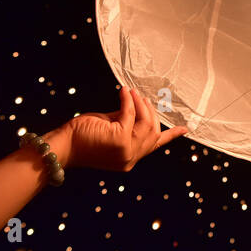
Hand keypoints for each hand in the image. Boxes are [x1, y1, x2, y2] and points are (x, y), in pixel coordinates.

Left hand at [55, 86, 186, 171]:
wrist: (64, 146)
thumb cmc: (82, 137)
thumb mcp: (110, 128)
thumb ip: (126, 120)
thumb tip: (137, 104)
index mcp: (130, 158)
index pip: (155, 146)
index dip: (172, 136)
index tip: (186, 130)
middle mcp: (131, 158)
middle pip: (155, 132)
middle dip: (150, 112)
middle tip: (140, 96)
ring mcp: (126, 151)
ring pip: (147, 124)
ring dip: (141, 105)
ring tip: (132, 93)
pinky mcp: (119, 140)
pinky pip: (131, 115)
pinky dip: (128, 101)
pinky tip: (123, 92)